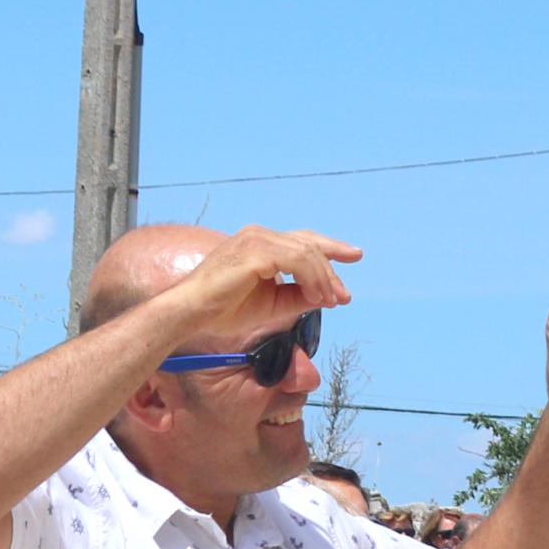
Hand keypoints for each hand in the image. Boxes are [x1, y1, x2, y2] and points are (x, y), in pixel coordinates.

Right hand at [158, 226, 360, 343]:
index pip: (303, 240)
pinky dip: (312, 278)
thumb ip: (299, 296)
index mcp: (261, 243)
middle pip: (309, 245)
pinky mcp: (255, 251)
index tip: (354, 256)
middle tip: (344, 296)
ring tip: (331, 301)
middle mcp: (259, 235)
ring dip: (324, 279)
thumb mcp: (274, 304)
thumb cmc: (225, 310)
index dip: (330, 247)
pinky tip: (317, 297)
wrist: (194, 313)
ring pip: (306, 253)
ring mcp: (256, 239)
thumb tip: (328, 296)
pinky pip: (296, 260)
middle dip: (332, 271)